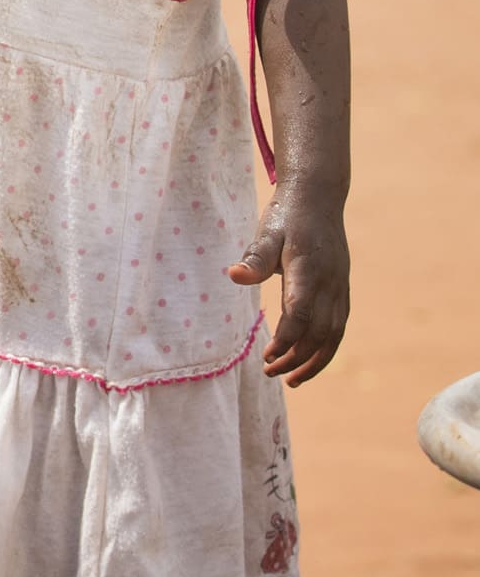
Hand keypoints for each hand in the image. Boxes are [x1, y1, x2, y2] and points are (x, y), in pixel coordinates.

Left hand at [231, 198, 350, 385]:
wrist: (319, 197)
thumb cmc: (287, 216)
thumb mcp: (267, 232)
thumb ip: (254, 258)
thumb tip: (233, 276)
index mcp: (309, 270)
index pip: (301, 315)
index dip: (286, 340)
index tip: (267, 356)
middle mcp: (330, 283)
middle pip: (320, 334)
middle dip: (297, 359)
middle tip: (270, 372)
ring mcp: (340, 288)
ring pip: (334, 336)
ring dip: (314, 362)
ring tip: (291, 379)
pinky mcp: (342, 290)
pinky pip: (339, 327)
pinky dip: (325, 349)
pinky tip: (308, 360)